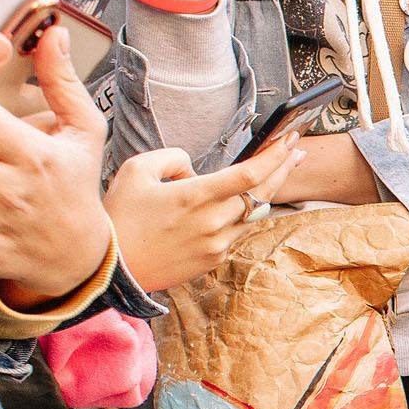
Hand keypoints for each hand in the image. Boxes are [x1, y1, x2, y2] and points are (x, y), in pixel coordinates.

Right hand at [107, 137, 303, 291]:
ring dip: (267, 191)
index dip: (274, 156)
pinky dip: (241, 214)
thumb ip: (172, 157)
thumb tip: (194, 168)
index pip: (249, 175)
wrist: (112, 269)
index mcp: (195, 196)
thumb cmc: (120, 217)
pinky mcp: (213, 259)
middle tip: (296, 149)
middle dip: (282, 168)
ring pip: (252, 213)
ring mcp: (216, 244)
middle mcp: (212, 222)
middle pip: (261, 193)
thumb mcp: (136, 170)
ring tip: (277, 171)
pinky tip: (242, 202)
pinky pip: (235, 231)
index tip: (289, 138)